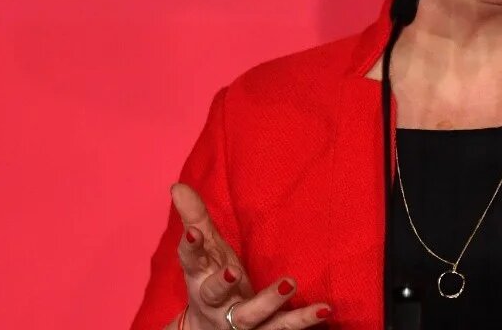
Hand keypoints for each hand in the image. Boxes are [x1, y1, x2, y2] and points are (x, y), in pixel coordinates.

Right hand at [162, 183, 331, 329]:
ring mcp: (241, 321)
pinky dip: (304, 320)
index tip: (193, 232)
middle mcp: (217, 303)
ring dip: (270, 302)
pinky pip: (284, 328)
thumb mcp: (205, 252)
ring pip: (252, 316)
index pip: (191, 261)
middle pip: (215, 294)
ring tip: (290, 283)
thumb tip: (177, 186)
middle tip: (234, 271)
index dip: (190, 247)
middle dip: (222, 284)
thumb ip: (195, 218)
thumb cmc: (211, 282)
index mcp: (200, 279)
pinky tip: (325, 309)